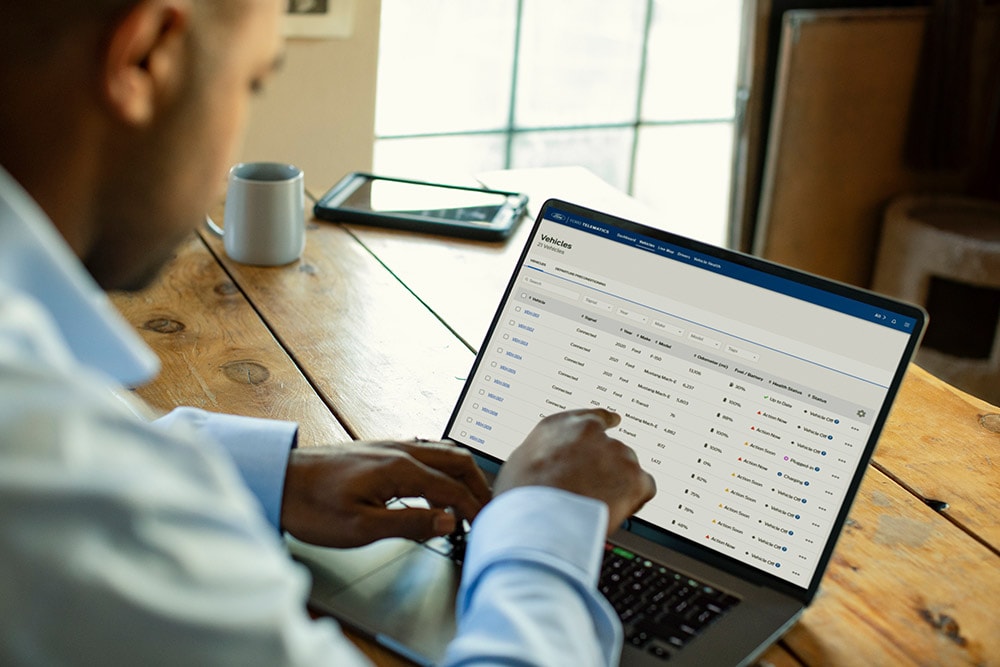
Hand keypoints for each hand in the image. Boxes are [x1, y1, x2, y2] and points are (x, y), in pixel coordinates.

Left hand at [281, 440, 491, 547]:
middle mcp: (399, 451)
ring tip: (467, 501)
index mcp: (399, 469)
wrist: (278, 481)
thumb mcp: (361, 528)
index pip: (452, 488)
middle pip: (456, 460)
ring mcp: (389, 447)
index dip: (474, 509)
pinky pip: (424, 453)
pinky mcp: (378, 451)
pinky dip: (442, 470)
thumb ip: (410, 522)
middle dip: (478, 485)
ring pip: (442, 452)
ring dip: (461, 475)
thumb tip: (448, 521)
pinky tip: (434, 489)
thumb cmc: (312, 506)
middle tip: (488, 510)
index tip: (486, 527)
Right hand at [494, 408, 655, 534]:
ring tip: (596, 506)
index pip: (592, 416)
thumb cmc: (523, 496)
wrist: (540, 520)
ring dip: (618, 485)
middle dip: (606, 468)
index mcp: (562, 424)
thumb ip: (545, 453)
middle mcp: (591, 433)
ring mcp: (616, 453)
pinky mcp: (634, 477)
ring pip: (627, 469)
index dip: (604, 423)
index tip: (614, 420)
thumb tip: (549, 462)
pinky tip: (616, 511)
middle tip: (592, 491)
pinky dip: (635, 500)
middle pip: (611, 449)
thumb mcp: (520, 461)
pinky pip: (643, 488)